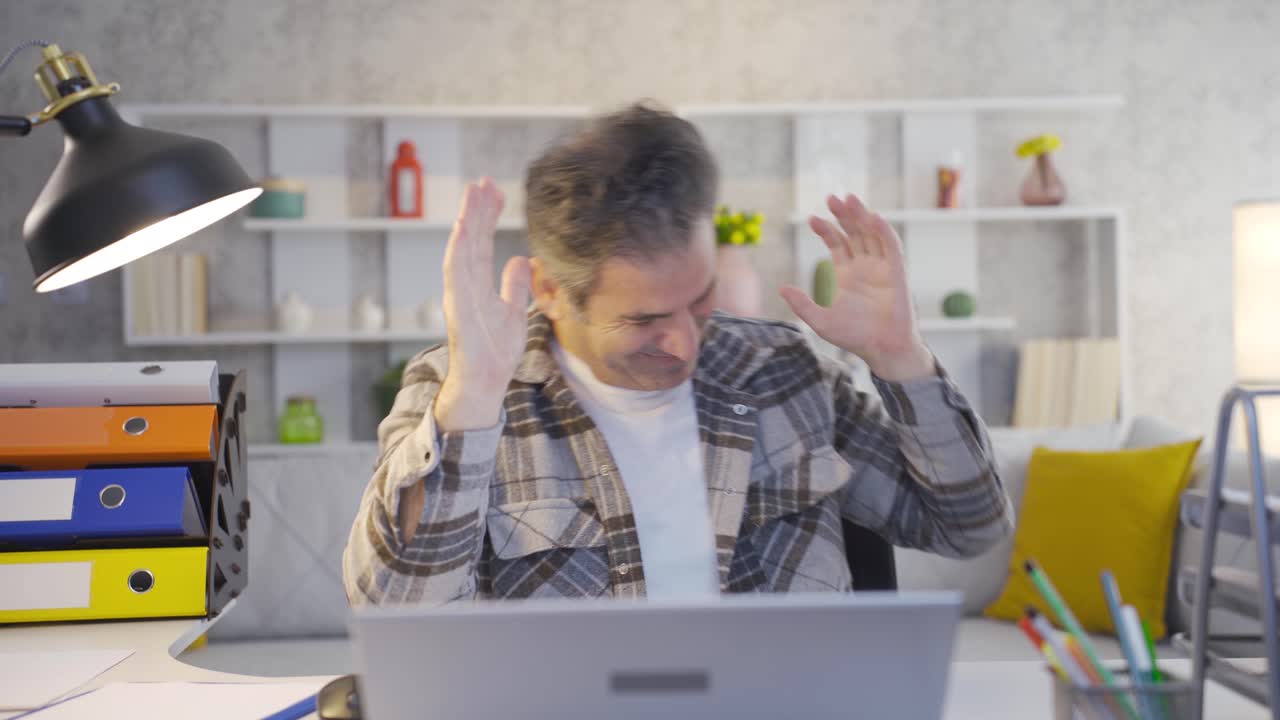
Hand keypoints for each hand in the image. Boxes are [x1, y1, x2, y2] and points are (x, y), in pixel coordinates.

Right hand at [434, 179, 531, 430]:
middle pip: (471, 240)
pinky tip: (463, 228)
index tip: (495, 191)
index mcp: (477, 284)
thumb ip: (515, 285)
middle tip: (484, 181)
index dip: (487, 217)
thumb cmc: (496, 351)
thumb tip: (521, 260)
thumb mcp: (514, 311)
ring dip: (467, 220)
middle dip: (477, 210)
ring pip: (462, 250)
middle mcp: (465, 285)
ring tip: (473, 193)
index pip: (482, 243)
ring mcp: (459, 295)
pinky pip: (457, 275)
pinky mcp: (458, 308)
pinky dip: (459, 250)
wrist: (486, 382)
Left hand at [780, 193, 932, 381]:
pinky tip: (873, 218)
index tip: (812, 218)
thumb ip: (802, 304)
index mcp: (846, 274)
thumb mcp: (820, 320)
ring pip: (872, 234)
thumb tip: (781, 289)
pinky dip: (884, 231)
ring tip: (850, 199)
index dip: (826, 229)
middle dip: (843, 215)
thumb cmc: (854, 336)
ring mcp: (881, 267)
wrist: (882, 349)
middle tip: (832, 197)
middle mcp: (864, 266)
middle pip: (854, 232)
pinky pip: (892, 247)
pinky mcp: (897, 273)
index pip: (837, 243)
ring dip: (862, 216)